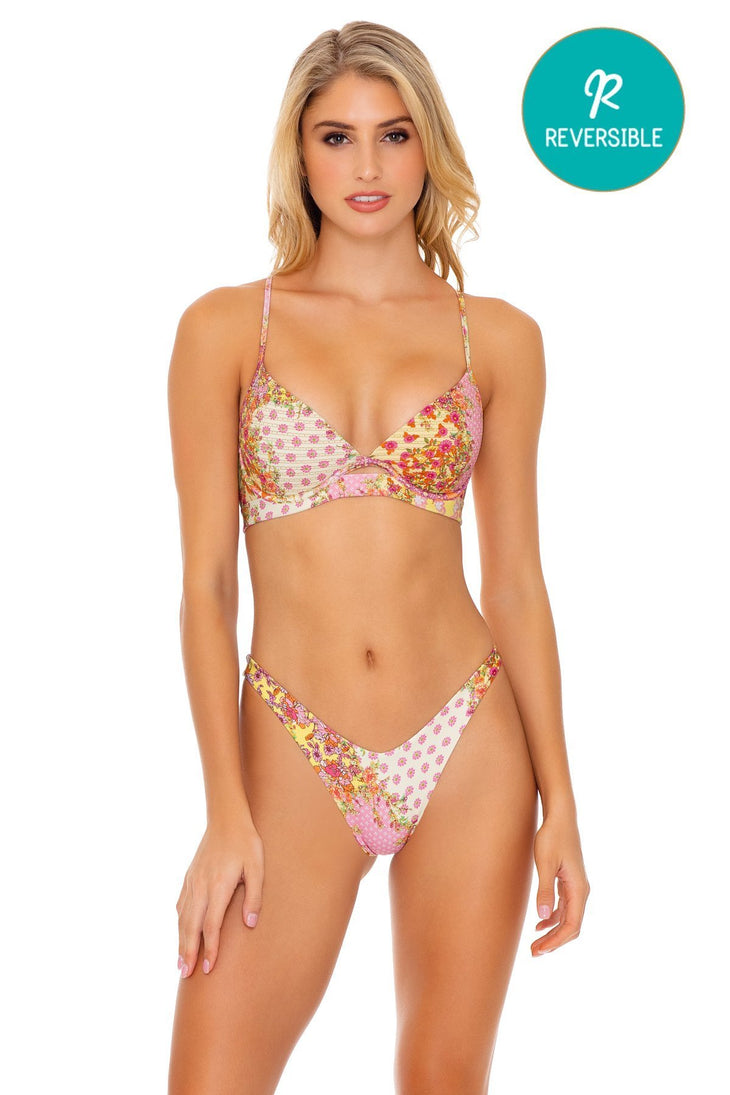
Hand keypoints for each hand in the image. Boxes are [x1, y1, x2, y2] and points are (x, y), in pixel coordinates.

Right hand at [176, 809, 263, 977]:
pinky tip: (181, 932)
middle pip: (191, 926)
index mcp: (218, 886)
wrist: (226, 820)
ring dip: (181, 941)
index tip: (209, 968)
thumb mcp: (257, 867)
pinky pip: (181, 904)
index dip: (210, 948)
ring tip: (180, 963)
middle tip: (186, 974)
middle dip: (188, 952)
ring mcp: (192, 882)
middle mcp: (201, 886)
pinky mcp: (189, 877)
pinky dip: (179, 922)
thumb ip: (254, 896)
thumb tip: (249, 924)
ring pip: (183, 917)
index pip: (211, 925)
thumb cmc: (246, 843)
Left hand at [531, 809, 589, 956]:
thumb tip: (542, 918)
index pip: (572, 925)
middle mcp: (581, 891)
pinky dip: (553, 919)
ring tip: (535, 944)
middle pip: (571, 926)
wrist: (560, 817)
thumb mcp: (545, 863)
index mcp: (579, 889)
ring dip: (553, 932)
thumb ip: (544, 890)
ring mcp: (576, 887)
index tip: (540, 950)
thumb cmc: (552, 837)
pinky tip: (539, 924)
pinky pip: (565, 908)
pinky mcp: (569, 882)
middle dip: (554, 942)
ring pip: (568, 918)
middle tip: (534, 952)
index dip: (556, 941)